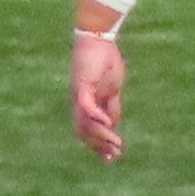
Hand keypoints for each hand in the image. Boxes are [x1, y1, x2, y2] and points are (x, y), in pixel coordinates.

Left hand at [72, 25, 130, 161]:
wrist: (98, 36)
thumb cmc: (105, 59)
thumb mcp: (113, 88)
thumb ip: (112, 106)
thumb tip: (113, 125)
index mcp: (87, 104)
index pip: (89, 130)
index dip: (99, 145)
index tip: (112, 158)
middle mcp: (79, 104)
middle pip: (84, 132)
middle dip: (98, 146)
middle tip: (113, 157)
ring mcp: (79, 96)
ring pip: (84, 124)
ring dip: (100, 136)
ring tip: (116, 144)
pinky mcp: (82, 86)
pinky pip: (86, 106)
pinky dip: (95, 117)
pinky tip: (106, 123)